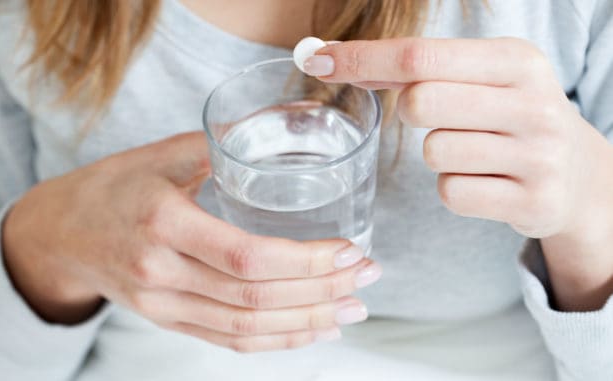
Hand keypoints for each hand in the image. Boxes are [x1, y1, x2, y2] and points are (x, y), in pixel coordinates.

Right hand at [2, 132, 380, 350]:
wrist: (60, 234)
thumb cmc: (112, 187)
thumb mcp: (158, 155)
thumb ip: (217, 148)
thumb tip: (276, 136)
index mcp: (162, 222)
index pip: (246, 256)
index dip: (305, 261)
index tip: (348, 251)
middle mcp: (160, 272)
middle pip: (254, 296)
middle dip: (320, 291)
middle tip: (366, 277)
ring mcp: (162, 305)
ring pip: (246, 327)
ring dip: (307, 322)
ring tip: (351, 309)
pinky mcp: (168, 321)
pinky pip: (227, 340)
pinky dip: (275, 341)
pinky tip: (310, 330)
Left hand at [308, 38, 612, 309]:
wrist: (578, 175)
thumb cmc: (510, 117)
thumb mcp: (480, 78)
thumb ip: (413, 69)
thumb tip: (327, 59)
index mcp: (516, 61)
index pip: (419, 56)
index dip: (361, 59)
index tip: (316, 60)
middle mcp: (532, 104)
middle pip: (420, 103)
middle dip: (411, 111)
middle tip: (440, 117)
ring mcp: (537, 156)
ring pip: (433, 153)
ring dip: (438, 155)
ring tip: (476, 152)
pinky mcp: (532, 202)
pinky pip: (451, 194)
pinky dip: (454, 189)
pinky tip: (484, 181)